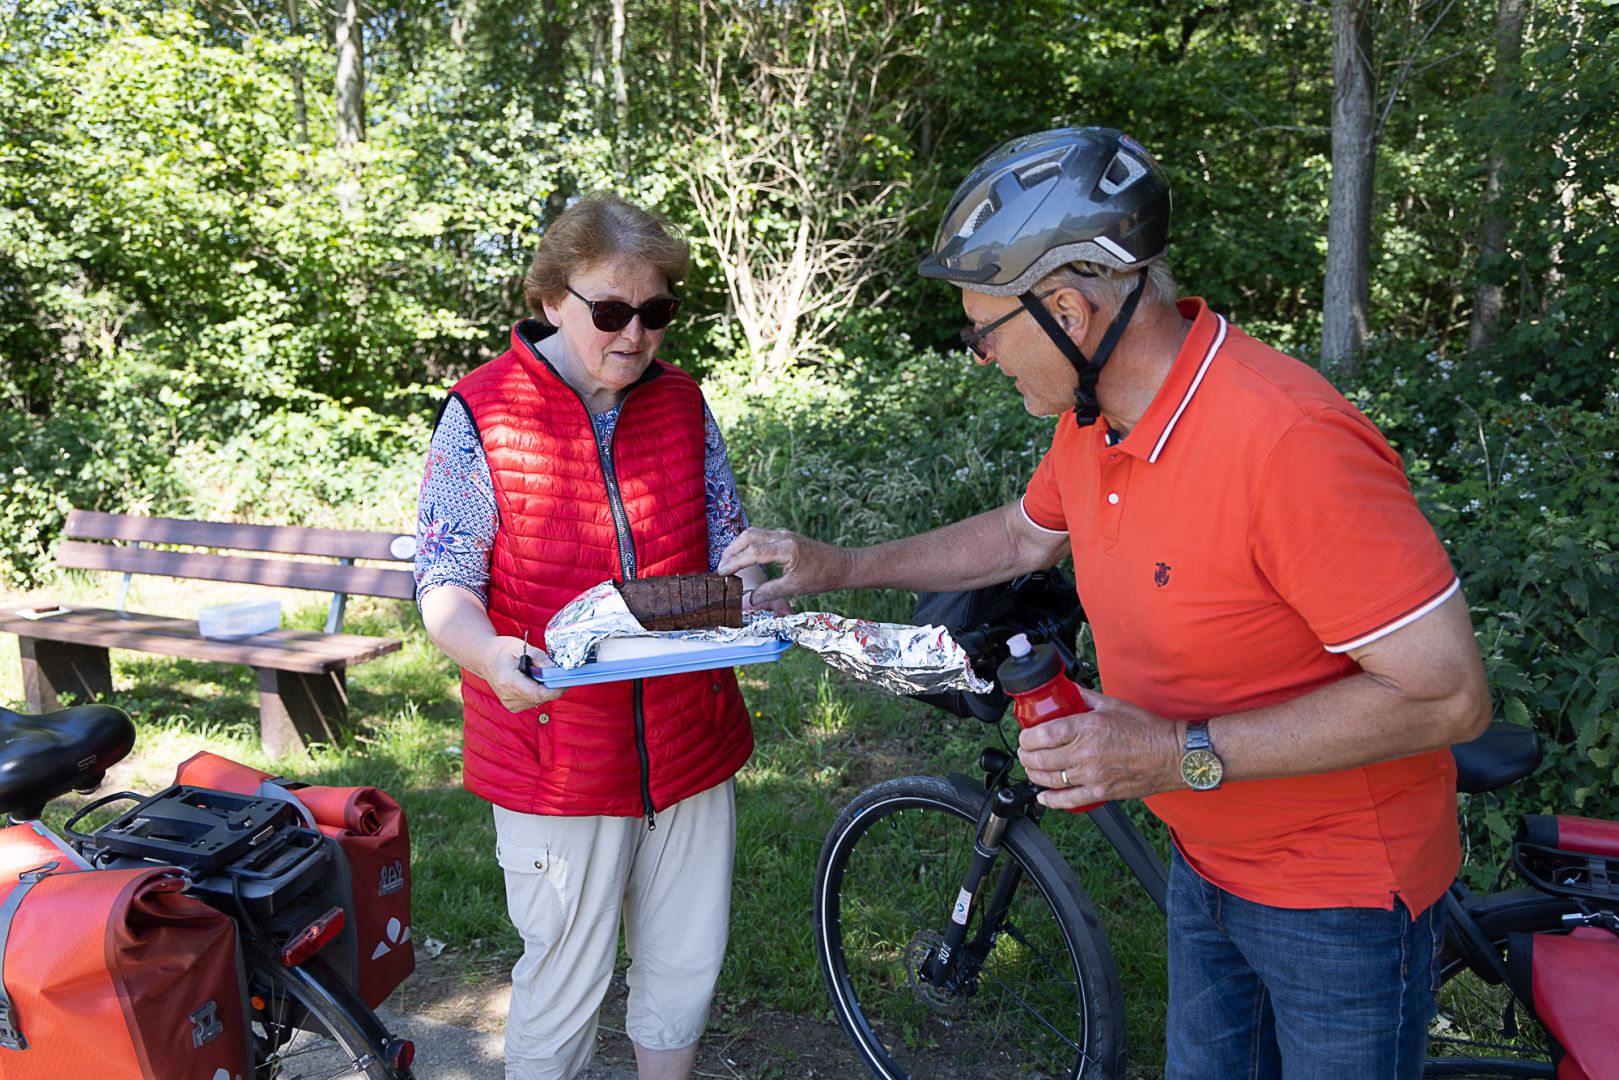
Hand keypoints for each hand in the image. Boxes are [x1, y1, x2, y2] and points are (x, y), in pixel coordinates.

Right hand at [482, 635, 563, 711]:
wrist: (484, 659)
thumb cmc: (501, 651)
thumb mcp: (520, 647)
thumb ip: (539, 657)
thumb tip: (554, 669)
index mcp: (509, 682)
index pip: (538, 693)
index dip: (555, 690)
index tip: (566, 681)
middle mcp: (509, 697)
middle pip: (541, 697)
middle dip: (551, 685)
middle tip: (553, 671)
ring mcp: (510, 704)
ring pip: (539, 700)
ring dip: (544, 688)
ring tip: (536, 673)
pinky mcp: (513, 706)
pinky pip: (533, 701)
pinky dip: (537, 691)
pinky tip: (530, 680)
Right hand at [717, 527, 849, 605]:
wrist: (842, 566)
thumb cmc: (822, 577)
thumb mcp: (795, 588)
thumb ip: (770, 592)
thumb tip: (750, 600)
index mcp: (786, 548)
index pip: (753, 552)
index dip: (735, 562)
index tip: (722, 573)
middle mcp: (783, 536)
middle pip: (748, 536)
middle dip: (731, 550)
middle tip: (721, 567)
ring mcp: (784, 534)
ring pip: (754, 533)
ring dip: (739, 546)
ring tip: (729, 562)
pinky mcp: (786, 537)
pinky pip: (762, 536)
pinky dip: (749, 545)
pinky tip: (745, 557)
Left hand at [1016, 687, 1182, 808]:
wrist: (1172, 755)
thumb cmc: (1146, 730)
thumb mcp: (1112, 705)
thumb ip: (1085, 697)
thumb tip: (1068, 691)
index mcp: (1086, 728)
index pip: (1042, 735)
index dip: (1026, 738)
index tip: (1025, 737)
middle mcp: (1085, 753)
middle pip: (1041, 759)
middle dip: (1026, 756)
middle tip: (1025, 752)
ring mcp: (1092, 776)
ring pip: (1050, 780)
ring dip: (1034, 775)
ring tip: (1032, 769)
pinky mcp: (1101, 792)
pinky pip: (1069, 800)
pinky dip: (1051, 800)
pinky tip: (1043, 796)